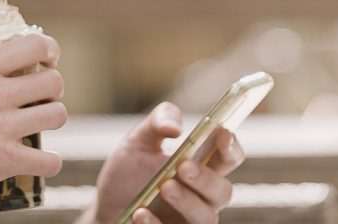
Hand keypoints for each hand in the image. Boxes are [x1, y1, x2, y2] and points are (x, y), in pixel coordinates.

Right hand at [0, 34, 66, 203]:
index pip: (35, 45)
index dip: (49, 51)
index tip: (48, 60)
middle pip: (54, 82)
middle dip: (53, 90)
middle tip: (42, 98)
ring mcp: (2, 127)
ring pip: (58, 116)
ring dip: (52, 121)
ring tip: (40, 126)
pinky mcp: (4, 160)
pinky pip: (49, 160)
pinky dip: (49, 162)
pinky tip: (40, 161)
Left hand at [88, 102, 244, 223]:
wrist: (106, 204)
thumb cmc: (128, 171)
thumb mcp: (137, 140)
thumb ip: (157, 122)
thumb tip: (175, 127)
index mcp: (201, 166)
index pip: (229, 157)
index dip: (231, 146)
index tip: (222, 133)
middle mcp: (202, 195)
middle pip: (223, 191)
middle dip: (206, 178)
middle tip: (183, 167)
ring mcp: (189, 220)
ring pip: (206, 218)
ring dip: (187, 201)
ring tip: (164, 186)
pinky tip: (140, 213)